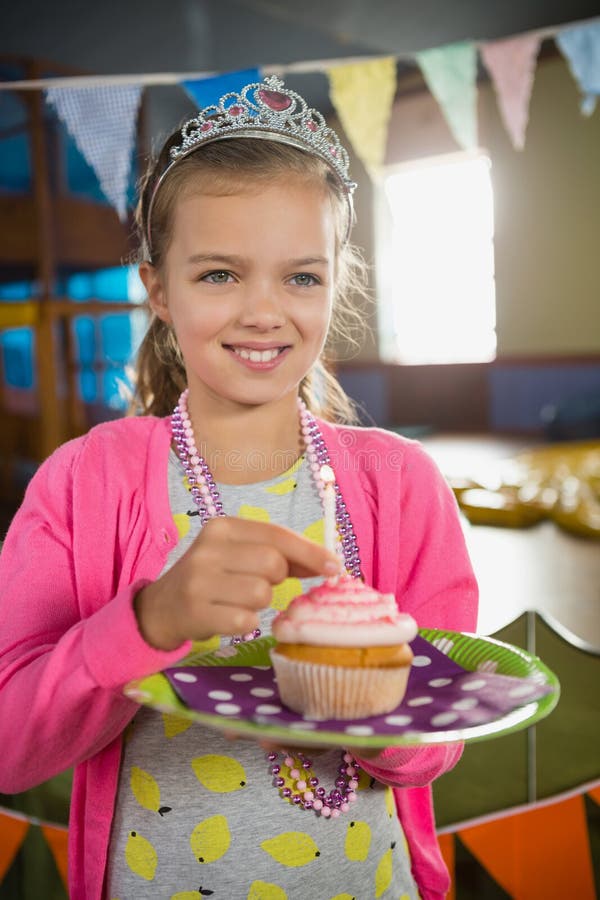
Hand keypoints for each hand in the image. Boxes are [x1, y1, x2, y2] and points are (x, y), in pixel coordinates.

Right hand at [134, 516, 340, 650]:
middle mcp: (208, 549)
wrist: (161, 608)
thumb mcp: (239, 555)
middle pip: (272, 563)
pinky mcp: (196, 611)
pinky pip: (245, 621)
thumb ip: (280, 554)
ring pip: (261, 594)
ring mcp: (199, 580)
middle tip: (258, 584)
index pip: (277, 535)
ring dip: (259, 603)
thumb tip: (330, 565)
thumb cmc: (213, 578)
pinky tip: (228, 617)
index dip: (310, 552)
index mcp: (223, 528)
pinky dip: (245, 623)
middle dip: (277, 579)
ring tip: (237, 600)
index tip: (335, 568)